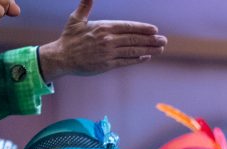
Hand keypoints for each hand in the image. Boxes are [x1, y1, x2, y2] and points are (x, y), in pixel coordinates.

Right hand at [37, 0, 166, 80]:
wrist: (62, 57)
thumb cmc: (69, 37)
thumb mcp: (76, 19)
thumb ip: (85, 6)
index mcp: (103, 27)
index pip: (127, 27)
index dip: (142, 28)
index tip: (154, 29)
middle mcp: (108, 40)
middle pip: (134, 39)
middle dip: (151, 40)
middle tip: (164, 40)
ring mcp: (109, 53)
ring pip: (133, 50)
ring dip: (149, 50)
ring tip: (160, 48)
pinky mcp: (108, 65)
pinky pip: (126, 62)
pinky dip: (137, 59)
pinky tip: (146, 57)